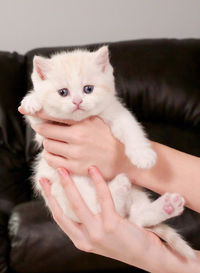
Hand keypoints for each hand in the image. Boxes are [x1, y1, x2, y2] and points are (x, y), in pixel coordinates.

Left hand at [18, 106, 132, 179]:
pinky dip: (49, 156)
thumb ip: (81, 116)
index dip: (39, 112)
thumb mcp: (98, 122)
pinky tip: (54, 154)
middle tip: (42, 129)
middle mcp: (78, 137)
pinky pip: (52, 161)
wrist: (123, 162)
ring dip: (47, 143)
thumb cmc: (110, 140)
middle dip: (42, 129)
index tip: (27, 110)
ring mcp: (75, 153)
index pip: (54, 115)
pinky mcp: (75, 168)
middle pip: (46, 131)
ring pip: (48, 146)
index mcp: (83, 123)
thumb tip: (61, 112)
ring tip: (52, 142)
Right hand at [39, 166, 164, 271]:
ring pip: (77, 204)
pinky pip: (102, 198)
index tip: (45, 186)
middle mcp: (86, 239)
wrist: (148, 257)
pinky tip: (93, 170)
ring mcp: (97, 233)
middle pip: (62, 212)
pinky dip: (98, 182)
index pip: (60, 219)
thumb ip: (89, 224)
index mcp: (81, 241)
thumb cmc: (125, 242)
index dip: (50, 201)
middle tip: (45, 176)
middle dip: (51, 192)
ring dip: (68, 185)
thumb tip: (80, 200)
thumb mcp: (101, 236)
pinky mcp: (111, 225)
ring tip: (64, 170)